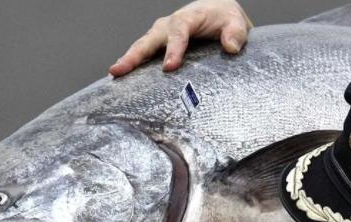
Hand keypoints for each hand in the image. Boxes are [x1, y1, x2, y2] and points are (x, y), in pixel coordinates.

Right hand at [109, 0, 251, 75]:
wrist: (218, 12)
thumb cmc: (226, 18)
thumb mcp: (236, 23)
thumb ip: (235, 34)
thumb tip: (230, 47)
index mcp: (189, 18)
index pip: (179, 32)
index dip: (173, 49)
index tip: (169, 67)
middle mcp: (170, 24)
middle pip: (150, 39)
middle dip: (135, 55)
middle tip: (119, 70)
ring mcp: (162, 34)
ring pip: (142, 46)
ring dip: (128, 60)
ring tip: (114, 75)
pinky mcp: (160, 44)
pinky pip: (144, 54)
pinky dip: (133, 65)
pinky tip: (123, 80)